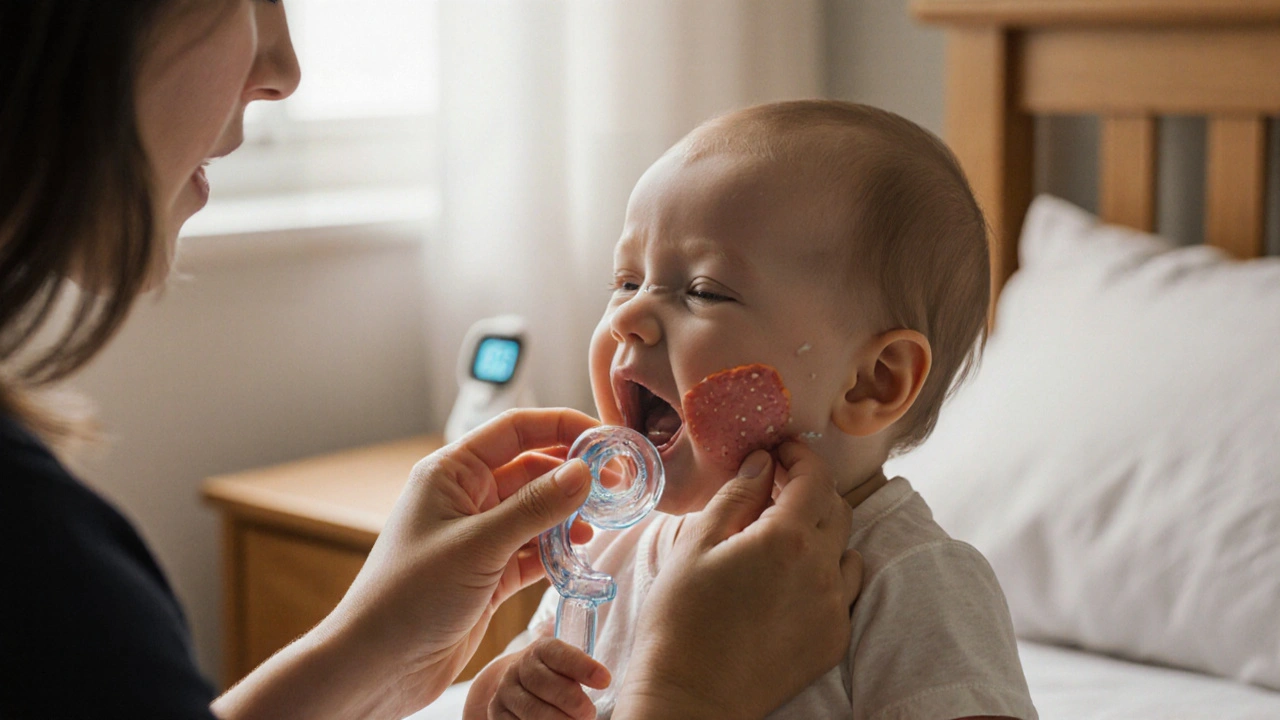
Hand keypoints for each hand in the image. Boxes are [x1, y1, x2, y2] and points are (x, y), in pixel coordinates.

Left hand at [323, 409, 599, 710]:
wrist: (377, 666)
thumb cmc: (407, 598)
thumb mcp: (478, 545)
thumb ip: (534, 507)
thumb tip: (584, 472)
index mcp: (451, 473)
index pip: (516, 430)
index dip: (562, 426)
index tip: (605, 438)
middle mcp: (465, 498)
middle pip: (532, 469)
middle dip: (573, 475)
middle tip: (617, 486)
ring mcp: (478, 537)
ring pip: (536, 512)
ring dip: (568, 515)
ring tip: (600, 523)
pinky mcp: (488, 574)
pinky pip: (532, 550)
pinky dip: (557, 551)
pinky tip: (579, 553)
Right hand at [465, 638, 610, 719]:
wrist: (518, 687)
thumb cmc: (555, 677)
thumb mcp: (566, 666)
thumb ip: (580, 667)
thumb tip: (603, 678)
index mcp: (540, 650)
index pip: (559, 653)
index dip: (582, 666)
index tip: (605, 680)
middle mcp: (518, 668)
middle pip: (544, 683)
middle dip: (572, 700)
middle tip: (589, 713)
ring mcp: (505, 692)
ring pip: (531, 709)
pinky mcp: (498, 714)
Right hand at [613, 442, 862, 719]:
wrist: (690, 698)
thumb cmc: (681, 619)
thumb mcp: (696, 544)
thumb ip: (737, 495)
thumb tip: (764, 462)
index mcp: (787, 539)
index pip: (815, 477)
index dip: (799, 455)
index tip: (779, 450)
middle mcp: (822, 571)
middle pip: (837, 508)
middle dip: (810, 489)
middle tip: (774, 488)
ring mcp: (833, 609)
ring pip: (846, 550)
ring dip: (822, 533)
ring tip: (782, 538)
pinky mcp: (833, 639)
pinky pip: (843, 592)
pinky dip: (824, 574)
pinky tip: (788, 581)